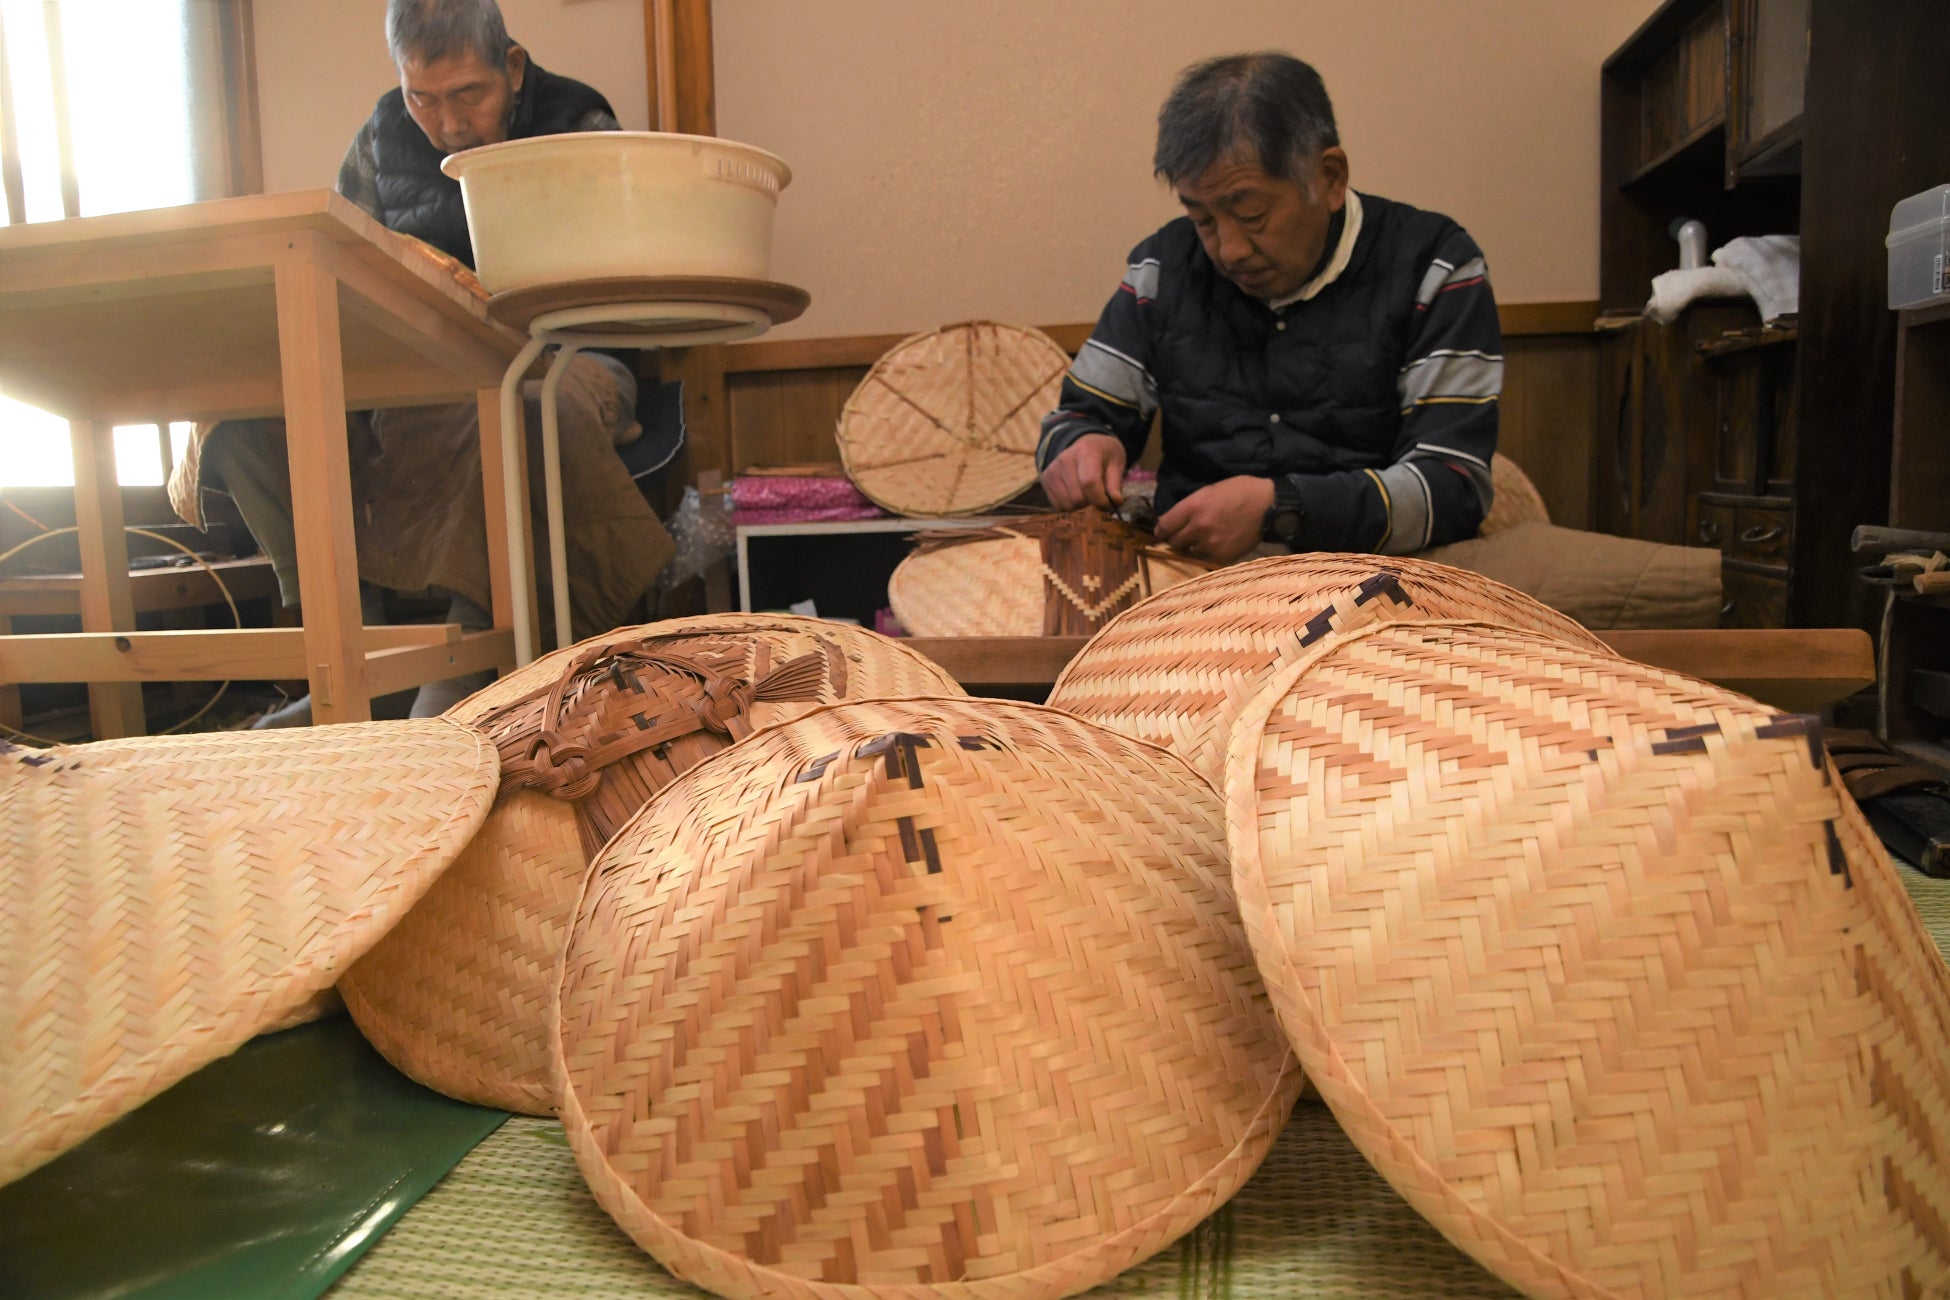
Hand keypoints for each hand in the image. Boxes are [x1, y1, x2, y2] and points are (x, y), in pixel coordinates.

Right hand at [1041, 434, 1126, 509]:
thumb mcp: (1116, 463)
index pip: (1089, 482)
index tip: (1108, 503)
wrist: (1087, 444)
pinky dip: (1070, 506)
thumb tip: (1115, 502)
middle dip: (1091, 504)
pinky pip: (1057, 505)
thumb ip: (1115, 484)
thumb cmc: (1104, 455)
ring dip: (1080, 507)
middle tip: (1098, 498)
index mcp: (1086, 452)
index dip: (1100, 499)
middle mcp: (1064, 459)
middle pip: (1077, 497)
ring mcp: (1052, 469)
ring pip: (1066, 504)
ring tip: (1087, 495)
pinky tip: (1076, 495)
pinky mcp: (1046, 479)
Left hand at [1154, 476, 1274, 563]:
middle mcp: (1198, 527)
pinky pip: (1205, 559)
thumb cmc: (1240, 492)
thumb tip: (1175, 521)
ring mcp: (1210, 544)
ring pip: (1189, 552)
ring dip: (1193, 547)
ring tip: (1204, 540)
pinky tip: (1216, 545)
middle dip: (1176, 539)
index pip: (1164, 526)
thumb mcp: (1210, 490)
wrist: (1269, 506)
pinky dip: (1207, 554)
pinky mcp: (1222, 557)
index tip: (1163, 532)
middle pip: (1174, 542)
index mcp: (1194, 506)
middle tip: (1184, 536)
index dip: (1161, 530)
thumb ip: (1191, 507)